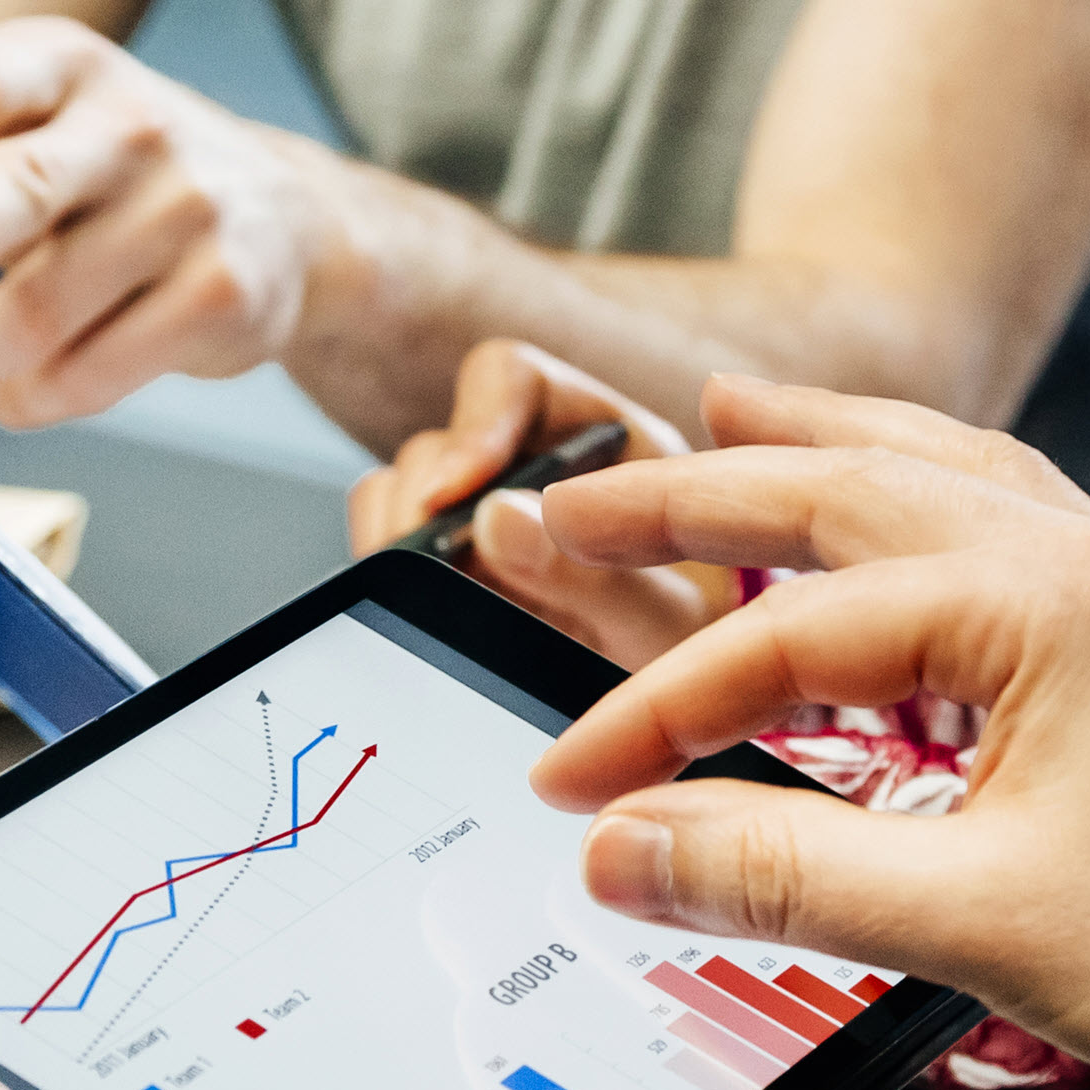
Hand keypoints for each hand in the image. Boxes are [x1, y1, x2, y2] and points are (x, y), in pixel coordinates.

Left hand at [0, 18, 353, 431]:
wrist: (278, 219)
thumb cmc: (99, 172)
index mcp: (59, 65)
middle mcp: (130, 124)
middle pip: (23, 183)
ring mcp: (187, 209)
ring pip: (56, 301)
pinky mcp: (224, 294)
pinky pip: (110, 364)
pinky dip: (41, 396)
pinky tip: (10, 396)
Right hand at [345, 341, 719, 664]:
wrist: (689, 708)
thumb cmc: (702, 648)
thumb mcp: (670, 623)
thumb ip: (597, 578)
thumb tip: (493, 518)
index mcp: (601, 442)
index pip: (511, 382)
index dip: (472, 426)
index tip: (449, 496)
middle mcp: (531, 465)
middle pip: (436, 448)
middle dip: (420, 516)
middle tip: (425, 583)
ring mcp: (481, 515)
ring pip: (396, 498)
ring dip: (401, 555)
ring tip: (439, 612)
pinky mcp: (447, 568)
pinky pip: (387, 555)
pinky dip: (396, 587)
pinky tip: (435, 626)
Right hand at [526, 434, 1089, 1086]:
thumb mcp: (985, 922)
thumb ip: (784, 876)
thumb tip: (623, 853)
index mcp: (1048, 604)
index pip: (796, 636)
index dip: (660, 713)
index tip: (572, 788)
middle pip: (856, 483)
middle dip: (701, 488)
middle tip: (574, 498)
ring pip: (945, 466)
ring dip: (822, 439)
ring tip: (724, 408)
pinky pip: (1011, 509)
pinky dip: (920, 481)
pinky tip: (897, 497)